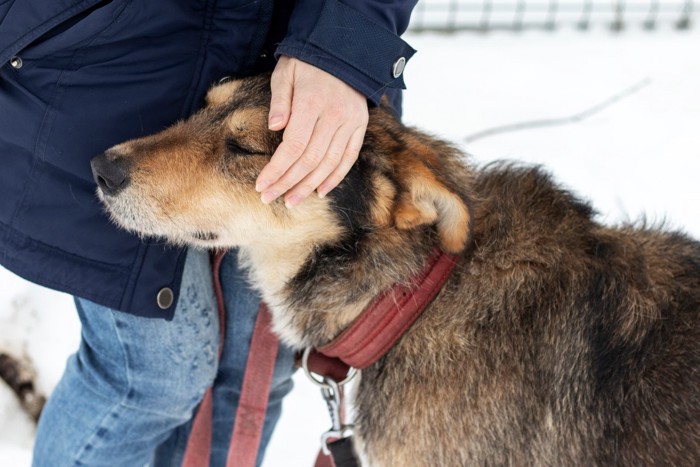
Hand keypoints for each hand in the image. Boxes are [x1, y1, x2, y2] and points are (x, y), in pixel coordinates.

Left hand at [256, 57, 368, 206]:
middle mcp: (334, 116)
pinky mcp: (360, 126)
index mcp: (312, 102)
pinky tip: (320, 192)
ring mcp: (350, 122)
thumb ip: (279, 100)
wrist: (344, 49)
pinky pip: (349, 158)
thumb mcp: (285, 72)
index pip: (293, 146)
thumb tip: (274, 128)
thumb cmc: (307, 62)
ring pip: (329, 164)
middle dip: (287, 183)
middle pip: (309, 160)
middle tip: (269, 198)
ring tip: (291, 201)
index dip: (276, 170)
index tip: (261, 185)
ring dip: (309, 186)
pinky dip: (335, 177)